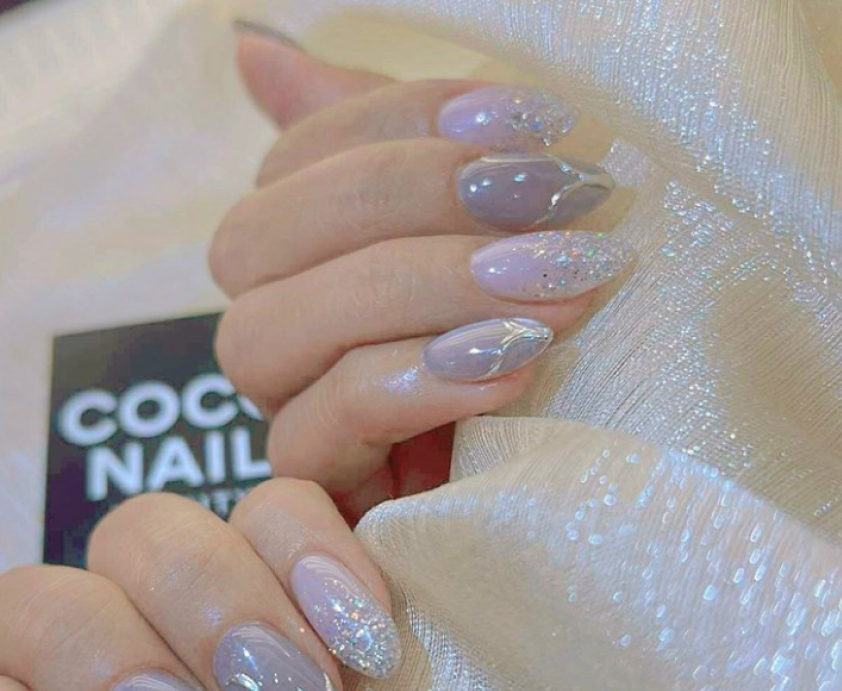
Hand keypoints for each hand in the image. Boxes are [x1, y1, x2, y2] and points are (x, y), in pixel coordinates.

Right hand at [211, 27, 632, 518]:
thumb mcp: (482, 214)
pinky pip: (310, 432)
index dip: (399, 126)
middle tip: (547, 202)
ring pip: (261, 335)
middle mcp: (275, 327)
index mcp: (305, 251)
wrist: (591, 474)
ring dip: (411, 294)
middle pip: (250, 243)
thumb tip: (251, 43)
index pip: (288, 162)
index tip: (535, 123)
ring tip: (548, 290)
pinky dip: (411, 383)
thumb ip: (376, 134)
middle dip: (400, 204)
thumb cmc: (544, 323)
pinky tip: (512, 366)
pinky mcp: (316, 494)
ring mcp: (284, 412)